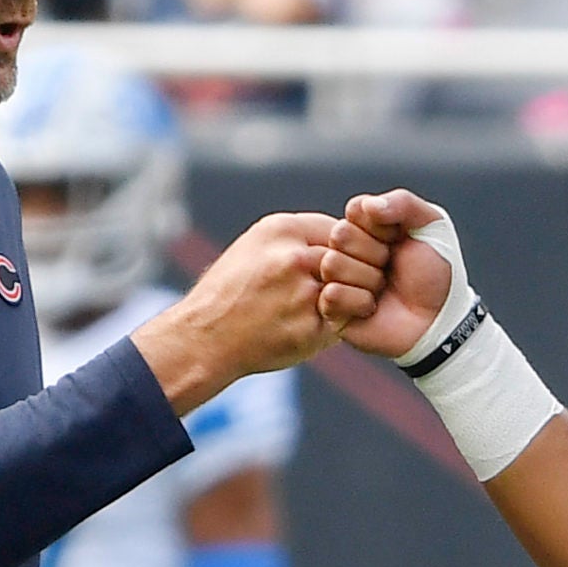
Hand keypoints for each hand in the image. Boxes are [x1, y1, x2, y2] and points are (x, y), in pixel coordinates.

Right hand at [133, 212, 388, 410]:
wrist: (205, 337)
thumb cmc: (231, 291)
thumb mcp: (256, 246)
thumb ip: (298, 239)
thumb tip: (343, 235)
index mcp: (282, 230)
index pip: (344, 229)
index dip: (353, 247)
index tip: (349, 260)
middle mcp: (294, 257)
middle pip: (357, 254)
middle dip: (363, 269)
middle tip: (357, 283)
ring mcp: (302, 293)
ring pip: (361, 286)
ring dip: (361, 295)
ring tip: (344, 303)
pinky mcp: (310, 327)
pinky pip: (350, 317)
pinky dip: (348, 320)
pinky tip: (329, 321)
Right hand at [332, 189, 454, 358]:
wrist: (440, 320)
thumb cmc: (437, 274)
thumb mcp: (431, 226)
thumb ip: (403, 202)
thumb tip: (368, 206)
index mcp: (368, 227)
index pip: (356, 208)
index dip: (380, 226)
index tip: (399, 239)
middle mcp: (349, 251)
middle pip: (340, 234)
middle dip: (374, 252)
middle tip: (391, 267)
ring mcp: (339, 279)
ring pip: (332, 263)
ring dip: (368, 278)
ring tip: (384, 288)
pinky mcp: (333, 310)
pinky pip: (331, 294)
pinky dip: (359, 301)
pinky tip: (373, 307)